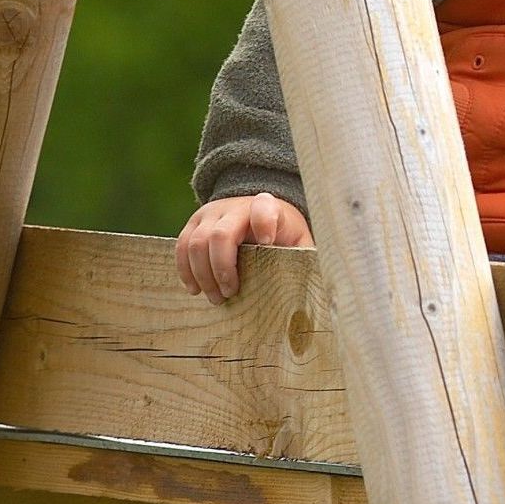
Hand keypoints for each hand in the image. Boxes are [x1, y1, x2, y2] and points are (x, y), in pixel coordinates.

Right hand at [175, 192, 312, 303]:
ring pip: (195, 242)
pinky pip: (181, 245)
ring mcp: (212, 212)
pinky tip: (195, 288)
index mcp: (268, 207)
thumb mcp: (299, 241)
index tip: (268, 243)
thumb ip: (305, 256)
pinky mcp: (195, 222)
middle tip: (230, 293)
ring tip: (216, 297)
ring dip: (203, 275)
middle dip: (222, 268)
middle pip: (220, 234)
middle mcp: (236, 206)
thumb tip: (323, 283)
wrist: (260, 211)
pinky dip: (186, 270)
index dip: (264, 223)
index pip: (264, 207)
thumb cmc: (283, 233)